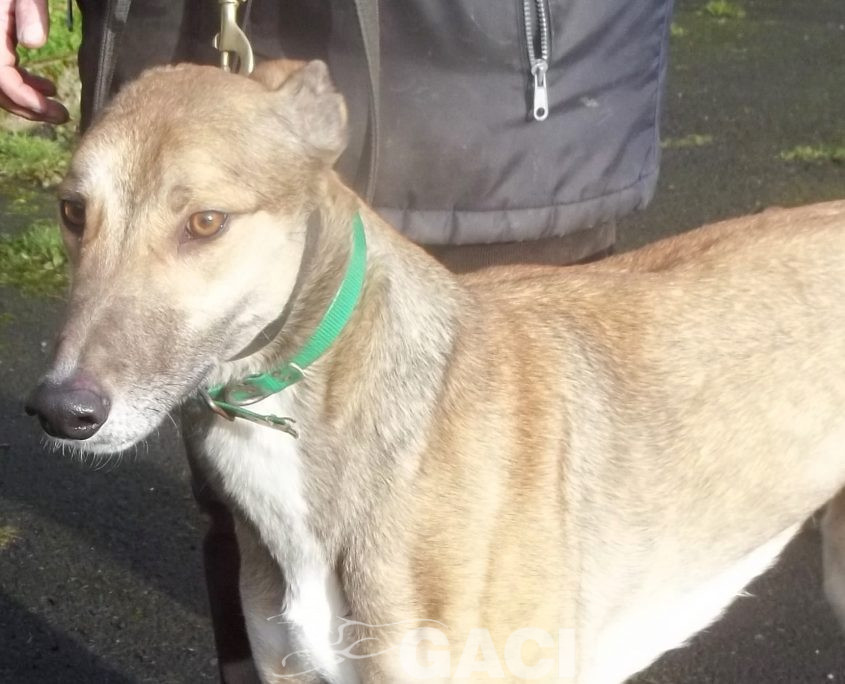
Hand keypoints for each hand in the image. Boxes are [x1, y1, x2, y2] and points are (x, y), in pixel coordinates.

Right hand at [0, 0, 68, 122]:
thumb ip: (30, 9)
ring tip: (57, 106)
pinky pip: (1, 69)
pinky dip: (21, 82)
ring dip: (26, 98)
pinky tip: (47, 87)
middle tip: (61, 116)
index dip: (24, 98)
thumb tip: (34, 44)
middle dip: (27, 106)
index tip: (54, 111)